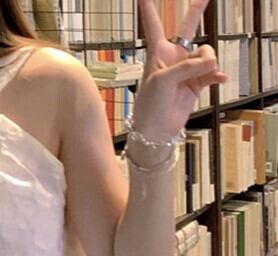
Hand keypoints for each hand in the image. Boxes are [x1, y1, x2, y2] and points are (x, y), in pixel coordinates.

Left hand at [132, 0, 227, 139]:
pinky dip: (216, 76)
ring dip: (208, 62)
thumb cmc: (150, 104)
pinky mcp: (196, 83)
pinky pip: (212, 72)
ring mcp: (186, 69)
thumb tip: (212, 63)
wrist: (156, 131)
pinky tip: (219, 80)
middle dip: (197, 10)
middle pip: (188, 28)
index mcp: (157, 53)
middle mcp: (173, 57)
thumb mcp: (163, 80)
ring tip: (204, 74)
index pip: (153, 26)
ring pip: (206, 53)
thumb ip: (188, 66)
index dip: (148, 10)